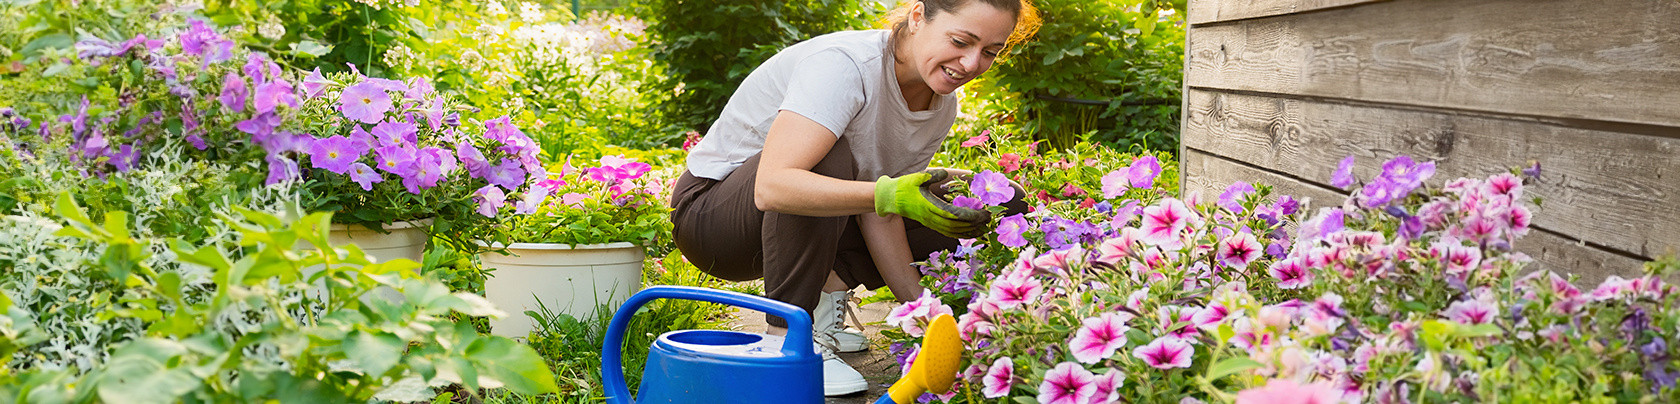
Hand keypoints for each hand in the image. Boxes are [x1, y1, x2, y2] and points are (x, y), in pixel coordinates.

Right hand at [874, 170, 990, 238]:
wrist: (889, 198)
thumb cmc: (903, 186)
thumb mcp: (917, 177)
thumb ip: (931, 175)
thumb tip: (944, 174)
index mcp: (929, 206)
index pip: (955, 214)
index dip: (971, 216)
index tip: (984, 213)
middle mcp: (931, 217)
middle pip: (957, 225)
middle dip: (975, 224)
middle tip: (990, 220)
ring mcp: (930, 223)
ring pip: (953, 232)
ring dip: (970, 232)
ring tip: (985, 230)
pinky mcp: (930, 224)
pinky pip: (948, 232)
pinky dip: (961, 234)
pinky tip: (971, 233)